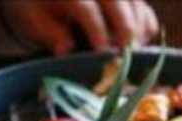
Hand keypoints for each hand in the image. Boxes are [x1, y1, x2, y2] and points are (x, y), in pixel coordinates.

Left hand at [4, 0, 158, 54]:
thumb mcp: (34, 21)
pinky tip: (139, 46)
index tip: (102, 51)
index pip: (86, 7)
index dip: (96, 28)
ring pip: (135, 4)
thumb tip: (65, 49)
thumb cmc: (39, 10)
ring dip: (138, 29)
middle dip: (125, 27)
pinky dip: (146, 28)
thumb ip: (49, 33)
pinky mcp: (128, 0)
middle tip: (127, 54)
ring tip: (134, 55)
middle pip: (117, 1)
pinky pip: (144, 12)